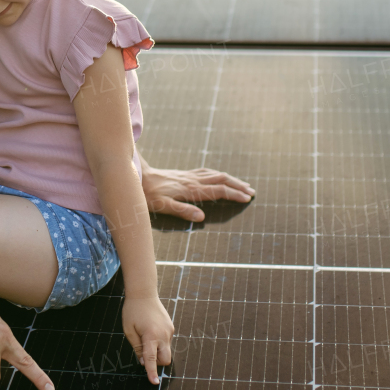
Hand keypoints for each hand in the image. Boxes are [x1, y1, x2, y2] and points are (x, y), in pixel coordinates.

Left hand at [122, 295, 173, 384]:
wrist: (144, 293)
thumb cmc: (132, 311)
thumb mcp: (129, 330)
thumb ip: (137, 348)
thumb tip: (143, 362)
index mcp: (150, 336)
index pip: (151, 359)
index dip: (152, 372)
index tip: (154, 382)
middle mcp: (163, 335)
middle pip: (165, 359)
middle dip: (157, 363)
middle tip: (145, 353)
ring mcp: (169, 331)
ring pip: (166, 351)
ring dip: (158, 351)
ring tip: (146, 336)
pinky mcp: (171, 327)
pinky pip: (167, 341)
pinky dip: (160, 343)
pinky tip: (151, 330)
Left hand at [138, 155, 254, 221]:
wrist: (138, 176)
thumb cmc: (148, 194)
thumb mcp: (162, 206)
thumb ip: (182, 211)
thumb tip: (202, 217)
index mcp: (191, 190)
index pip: (218, 191)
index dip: (234, 194)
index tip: (247, 198)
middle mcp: (192, 180)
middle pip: (221, 179)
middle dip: (237, 185)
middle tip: (252, 191)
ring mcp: (189, 176)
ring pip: (215, 174)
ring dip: (230, 179)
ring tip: (242, 184)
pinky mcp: (184, 174)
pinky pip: (206, 172)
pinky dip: (218, 175)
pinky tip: (219, 176)